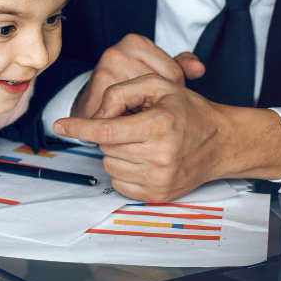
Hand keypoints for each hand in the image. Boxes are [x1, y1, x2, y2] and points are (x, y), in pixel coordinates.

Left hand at [54, 74, 280, 202]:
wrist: (221, 143)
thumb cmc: (188, 111)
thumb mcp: (160, 85)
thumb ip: (123, 91)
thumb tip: (97, 114)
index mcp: (159, 126)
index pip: (106, 131)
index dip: (79, 128)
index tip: (60, 125)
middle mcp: (160, 156)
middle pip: (106, 147)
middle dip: (111, 135)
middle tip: (134, 126)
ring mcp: (159, 180)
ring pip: (110, 165)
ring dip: (117, 153)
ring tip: (142, 142)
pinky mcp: (157, 196)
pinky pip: (119, 184)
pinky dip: (124, 170)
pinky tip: (143, 159)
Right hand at [72, 34, 204, 117]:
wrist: (91, 103)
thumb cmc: (128, 87)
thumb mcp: (159, 71)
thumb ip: (182, 66)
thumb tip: (199, 69)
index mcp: (136, 42)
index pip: (172, 72)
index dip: (170, 92)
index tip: (159, 97)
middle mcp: (118, 53)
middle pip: (158, 87)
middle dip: (157, 104)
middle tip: (149, 110)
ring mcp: (104, 71)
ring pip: (142, 103)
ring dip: (142, 115)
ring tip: (136, 115)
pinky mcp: (93, 94)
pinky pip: (123, 116)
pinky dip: (128, 124)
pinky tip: (126, 123)